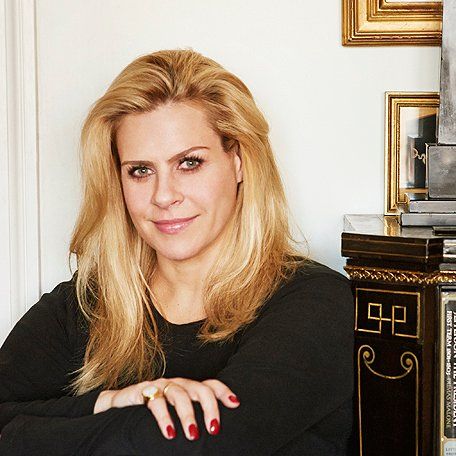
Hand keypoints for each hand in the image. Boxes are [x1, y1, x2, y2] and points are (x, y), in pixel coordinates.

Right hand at [94, 377, 239, 439]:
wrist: (114, 407)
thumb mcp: (173, 416)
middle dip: (209, 407)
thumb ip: (189, 421)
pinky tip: (169, 433)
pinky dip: (164, 417)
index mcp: (186, 388)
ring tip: (192, 434)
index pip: (209, 385)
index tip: (236, 404)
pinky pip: (155, 402)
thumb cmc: (148, 415)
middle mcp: (175, 384)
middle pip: (198, 388)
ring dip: (188, 414)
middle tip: (214, 429)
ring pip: (179, 393)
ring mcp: (158, 386)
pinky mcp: (141, 392)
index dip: (223, 392)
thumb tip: (211, 439)